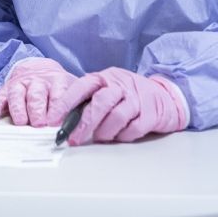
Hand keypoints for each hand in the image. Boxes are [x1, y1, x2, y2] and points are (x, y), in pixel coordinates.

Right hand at [0, 57, 75, 126]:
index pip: (58, 94)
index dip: (56, 108)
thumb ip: (76, 104)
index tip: (55, 122)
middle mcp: (37, 81)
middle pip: (36, 95)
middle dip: (37, 110)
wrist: (40, 67)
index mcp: (56, 80)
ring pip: (17, 95)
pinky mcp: (7, 89)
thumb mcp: (71, 88)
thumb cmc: (57, 85)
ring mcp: (21, 84)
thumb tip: (82, 124)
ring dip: (18, 109)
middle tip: (39, 124)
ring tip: (21, 122)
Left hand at [49, 68, 187, 145]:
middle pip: (100, 102)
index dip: (65, 103)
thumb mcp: (107, 89)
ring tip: (100, 137)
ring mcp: (137, 98)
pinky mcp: (151, 113)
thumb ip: (88, 101)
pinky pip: (133, 128)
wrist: (164, 95)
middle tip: (74, 139)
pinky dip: (123, 136)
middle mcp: (121, 85)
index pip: (81, 87)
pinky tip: (119, 136)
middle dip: (84, 123)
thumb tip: (63, 121)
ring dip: (104, 131)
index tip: (53, 119)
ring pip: (117, 116)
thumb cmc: (129, 94)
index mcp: (105, 77)